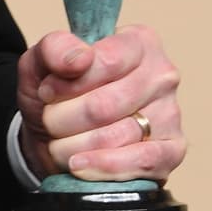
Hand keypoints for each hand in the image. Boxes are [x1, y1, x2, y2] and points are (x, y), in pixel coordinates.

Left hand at [17, 24, 183, 183]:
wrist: (52, 136)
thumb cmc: (54, 94)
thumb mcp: (41, 63)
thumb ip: (54, 48)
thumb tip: (79, 59)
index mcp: (137, 42)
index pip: (107, 61)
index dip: (68, 83)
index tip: (46, 92)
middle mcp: (161, 75)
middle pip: (104, 106)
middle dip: (63, 119)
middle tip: (50, 121)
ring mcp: (170, 114)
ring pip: (115, 137)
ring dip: (72, 146)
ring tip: (60, 142)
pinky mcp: (171, 151)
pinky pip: (141, 162)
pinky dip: (102, 167)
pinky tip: (79, 166)